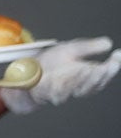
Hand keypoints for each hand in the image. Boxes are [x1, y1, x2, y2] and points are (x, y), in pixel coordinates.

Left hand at [0, 37, 118, 113]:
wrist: (26, 74)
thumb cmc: (51, 63)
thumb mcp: (70, 50)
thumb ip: (88, 48)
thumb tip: (108, 43)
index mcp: (86, 76)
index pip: (103, 74)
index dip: (112, 67)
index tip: (117, 55)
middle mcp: (77, 87)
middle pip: (92, 84)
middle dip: (100, 75)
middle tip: (106, 66)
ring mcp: (62, 92)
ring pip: (76, 89)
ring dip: (83, 80)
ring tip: (89, 69)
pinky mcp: (46, 94)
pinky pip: (55, 92)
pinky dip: (60, 85)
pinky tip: (61, 78)